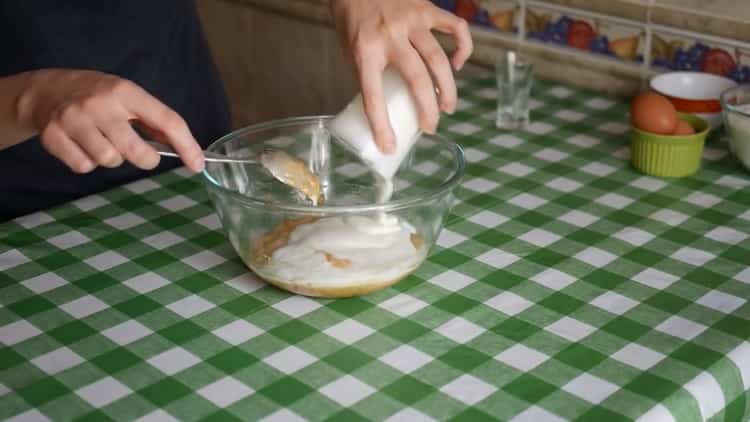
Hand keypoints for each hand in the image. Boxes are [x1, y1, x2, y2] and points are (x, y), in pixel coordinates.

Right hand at [16, 69, 202, 172]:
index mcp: (126, 91)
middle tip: (139, 153)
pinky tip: (82, 145)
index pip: (167, 121)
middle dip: (145, 159)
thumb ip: (155, 121)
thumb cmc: (97, 96)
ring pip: (110, 161)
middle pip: (137, 152)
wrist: (44, 91)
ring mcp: (74, 120)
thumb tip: (187, 150)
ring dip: (111, 158)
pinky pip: (84, 166)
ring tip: (102, 141)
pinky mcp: (53, 136)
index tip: (197, 165)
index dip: (187, 146)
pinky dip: (86, 162)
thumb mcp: (127, 97)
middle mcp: (100, 104)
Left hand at [331, 0, 472, 153]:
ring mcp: (412, 21)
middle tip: (430, 128)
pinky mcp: (427, 8)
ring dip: (447, 88)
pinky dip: (463, 48)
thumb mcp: (349, 49)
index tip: (389, 146)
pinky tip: (458, 64)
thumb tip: (386, 104)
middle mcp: (390, 36)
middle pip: (417, 81)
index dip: (381, 126)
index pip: (372, 96)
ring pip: (438, 60)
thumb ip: (368, 73)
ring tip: (448, 107)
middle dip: (428, 111)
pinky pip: (455, 28)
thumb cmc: (352, 17)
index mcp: (364, 50)